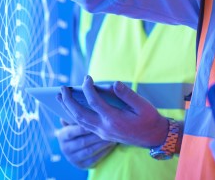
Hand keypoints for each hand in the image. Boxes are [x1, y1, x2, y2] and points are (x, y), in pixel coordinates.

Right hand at [55, 120, 116, 168]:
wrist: (76, 149)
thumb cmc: (77, 129)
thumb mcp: (72, 122)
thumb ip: (73, 114)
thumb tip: (68, 99)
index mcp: (62, 136)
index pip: (71, 131)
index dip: (83, 126)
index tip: (95, 119)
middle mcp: (65, 148)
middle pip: (83, 141)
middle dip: (96, 134)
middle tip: (109, 127)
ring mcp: (73, 159)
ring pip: (90, 150)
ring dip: (102, 142)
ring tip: (113, 135)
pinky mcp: (82, 166)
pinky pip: (95, 159)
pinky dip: (104, 151)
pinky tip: (111, 144)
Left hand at [58, 76, 172, 147]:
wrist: (154, 137)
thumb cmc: (149, 119)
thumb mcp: (143, 105)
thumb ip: (127, 94)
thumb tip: (114, 83)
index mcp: (114, 119)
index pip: (94, 102)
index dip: (88, 88)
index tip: (87, 77)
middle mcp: (105, 128)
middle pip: (80, 114)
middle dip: (68, 101)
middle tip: (61, 88)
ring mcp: (103, 133)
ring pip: (80, 121)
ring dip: (68, 109)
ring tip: (60, 97)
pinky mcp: (103, 134)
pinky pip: (84, 125)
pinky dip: (75, 116)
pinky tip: (70, 108)